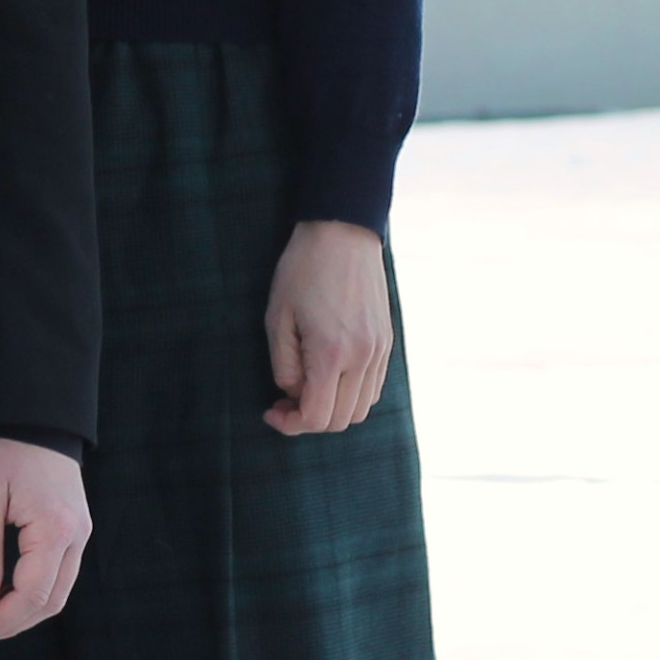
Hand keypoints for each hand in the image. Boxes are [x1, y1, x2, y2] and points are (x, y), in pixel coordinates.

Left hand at [0, 435, 89, 645]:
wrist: (33, 415)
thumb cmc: (1, 450)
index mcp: (55, 529)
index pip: (33, 594)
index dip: (4, 620)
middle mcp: (77, 536)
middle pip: (52, 601)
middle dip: (16, 622)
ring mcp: (81, 532)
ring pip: (60, 591)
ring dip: (27, 611)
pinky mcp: (75, 527)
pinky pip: (60, 573)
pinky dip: (37, 591)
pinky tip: (7, 594)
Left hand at [265, 218, 394, 434]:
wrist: (343, 234)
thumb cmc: (302, 270)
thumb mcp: (277, 316)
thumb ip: (283, 363)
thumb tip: (292, 393)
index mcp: (332, 353)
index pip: (317, 416)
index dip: (291, 424)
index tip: (271, 413)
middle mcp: (363, 358)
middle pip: (341, 420)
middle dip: (309, 420)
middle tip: (283, 403)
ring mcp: (380, 352)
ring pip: (361, 408)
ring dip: (332, 409)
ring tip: (304, 389)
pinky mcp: (388, 343)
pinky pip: (374, 388)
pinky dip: (351, 394)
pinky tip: (328, 376)